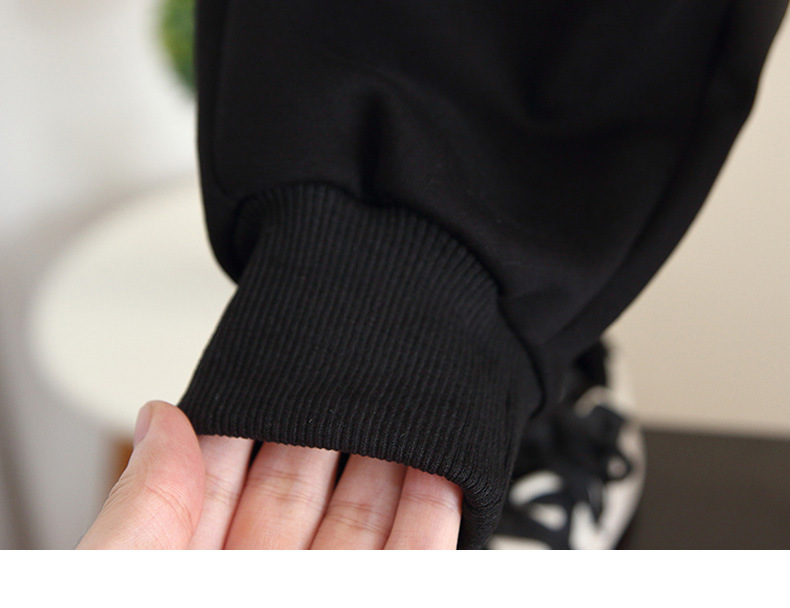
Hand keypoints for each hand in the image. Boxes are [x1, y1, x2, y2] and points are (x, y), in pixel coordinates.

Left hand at [77, 400, 461, 548]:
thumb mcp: (126, 578)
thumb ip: (143, 510)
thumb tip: (159, 420)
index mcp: (189, 572)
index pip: (227, 478)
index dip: (260, 419)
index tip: (286, 372)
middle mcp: (258, 583)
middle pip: (307, 491)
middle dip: (339, 427)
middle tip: (365, 373)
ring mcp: (322, 595)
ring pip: (369, 526)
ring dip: (397, 465)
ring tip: (416, 410)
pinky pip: (414, 566)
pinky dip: (434, 522)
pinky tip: (442, 478)